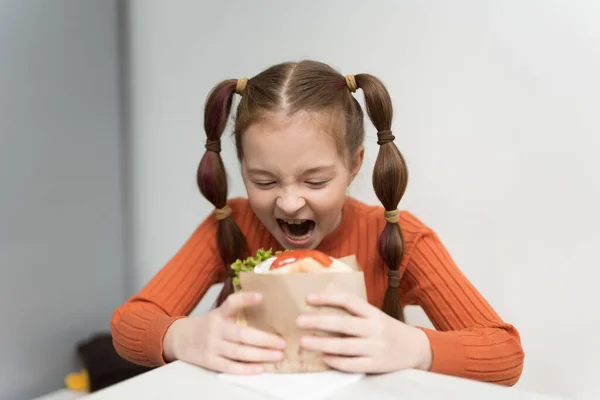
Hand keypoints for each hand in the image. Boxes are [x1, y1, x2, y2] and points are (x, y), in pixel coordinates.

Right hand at [163, 292, 285, 373]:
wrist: (179, 339)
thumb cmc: (207, 326)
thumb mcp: (218, 314)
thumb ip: (237, 312)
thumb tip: (267, 308)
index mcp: (219, 314)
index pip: (231, 303)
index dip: (245, 299)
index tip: (261, 296)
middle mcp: (215, 329)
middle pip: (242, 334)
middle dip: (264, 339)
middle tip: (282, 343)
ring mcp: (211, 346)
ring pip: (238, 352)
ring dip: (260, 355)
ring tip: (277, 356)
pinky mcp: (209, 361)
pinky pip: (229, 367)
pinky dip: (245, 369)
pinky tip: (260, 368)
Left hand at [296, 292, 431, 373]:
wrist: (415, 348)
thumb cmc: (387, 329)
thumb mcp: (375, 315)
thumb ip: (354, 312)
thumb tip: (322, 307)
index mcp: (373, 313)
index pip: (349, 301)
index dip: (328, 298)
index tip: (309, 298)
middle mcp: (374, 328)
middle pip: (344, 324)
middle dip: (319, 322)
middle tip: (300, 321)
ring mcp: (375, 348)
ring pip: (345, 346)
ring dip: (323, 344)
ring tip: (304, 342)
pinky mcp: (376, 365)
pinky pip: (353, 364)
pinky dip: (337, 362)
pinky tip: (324, 358)